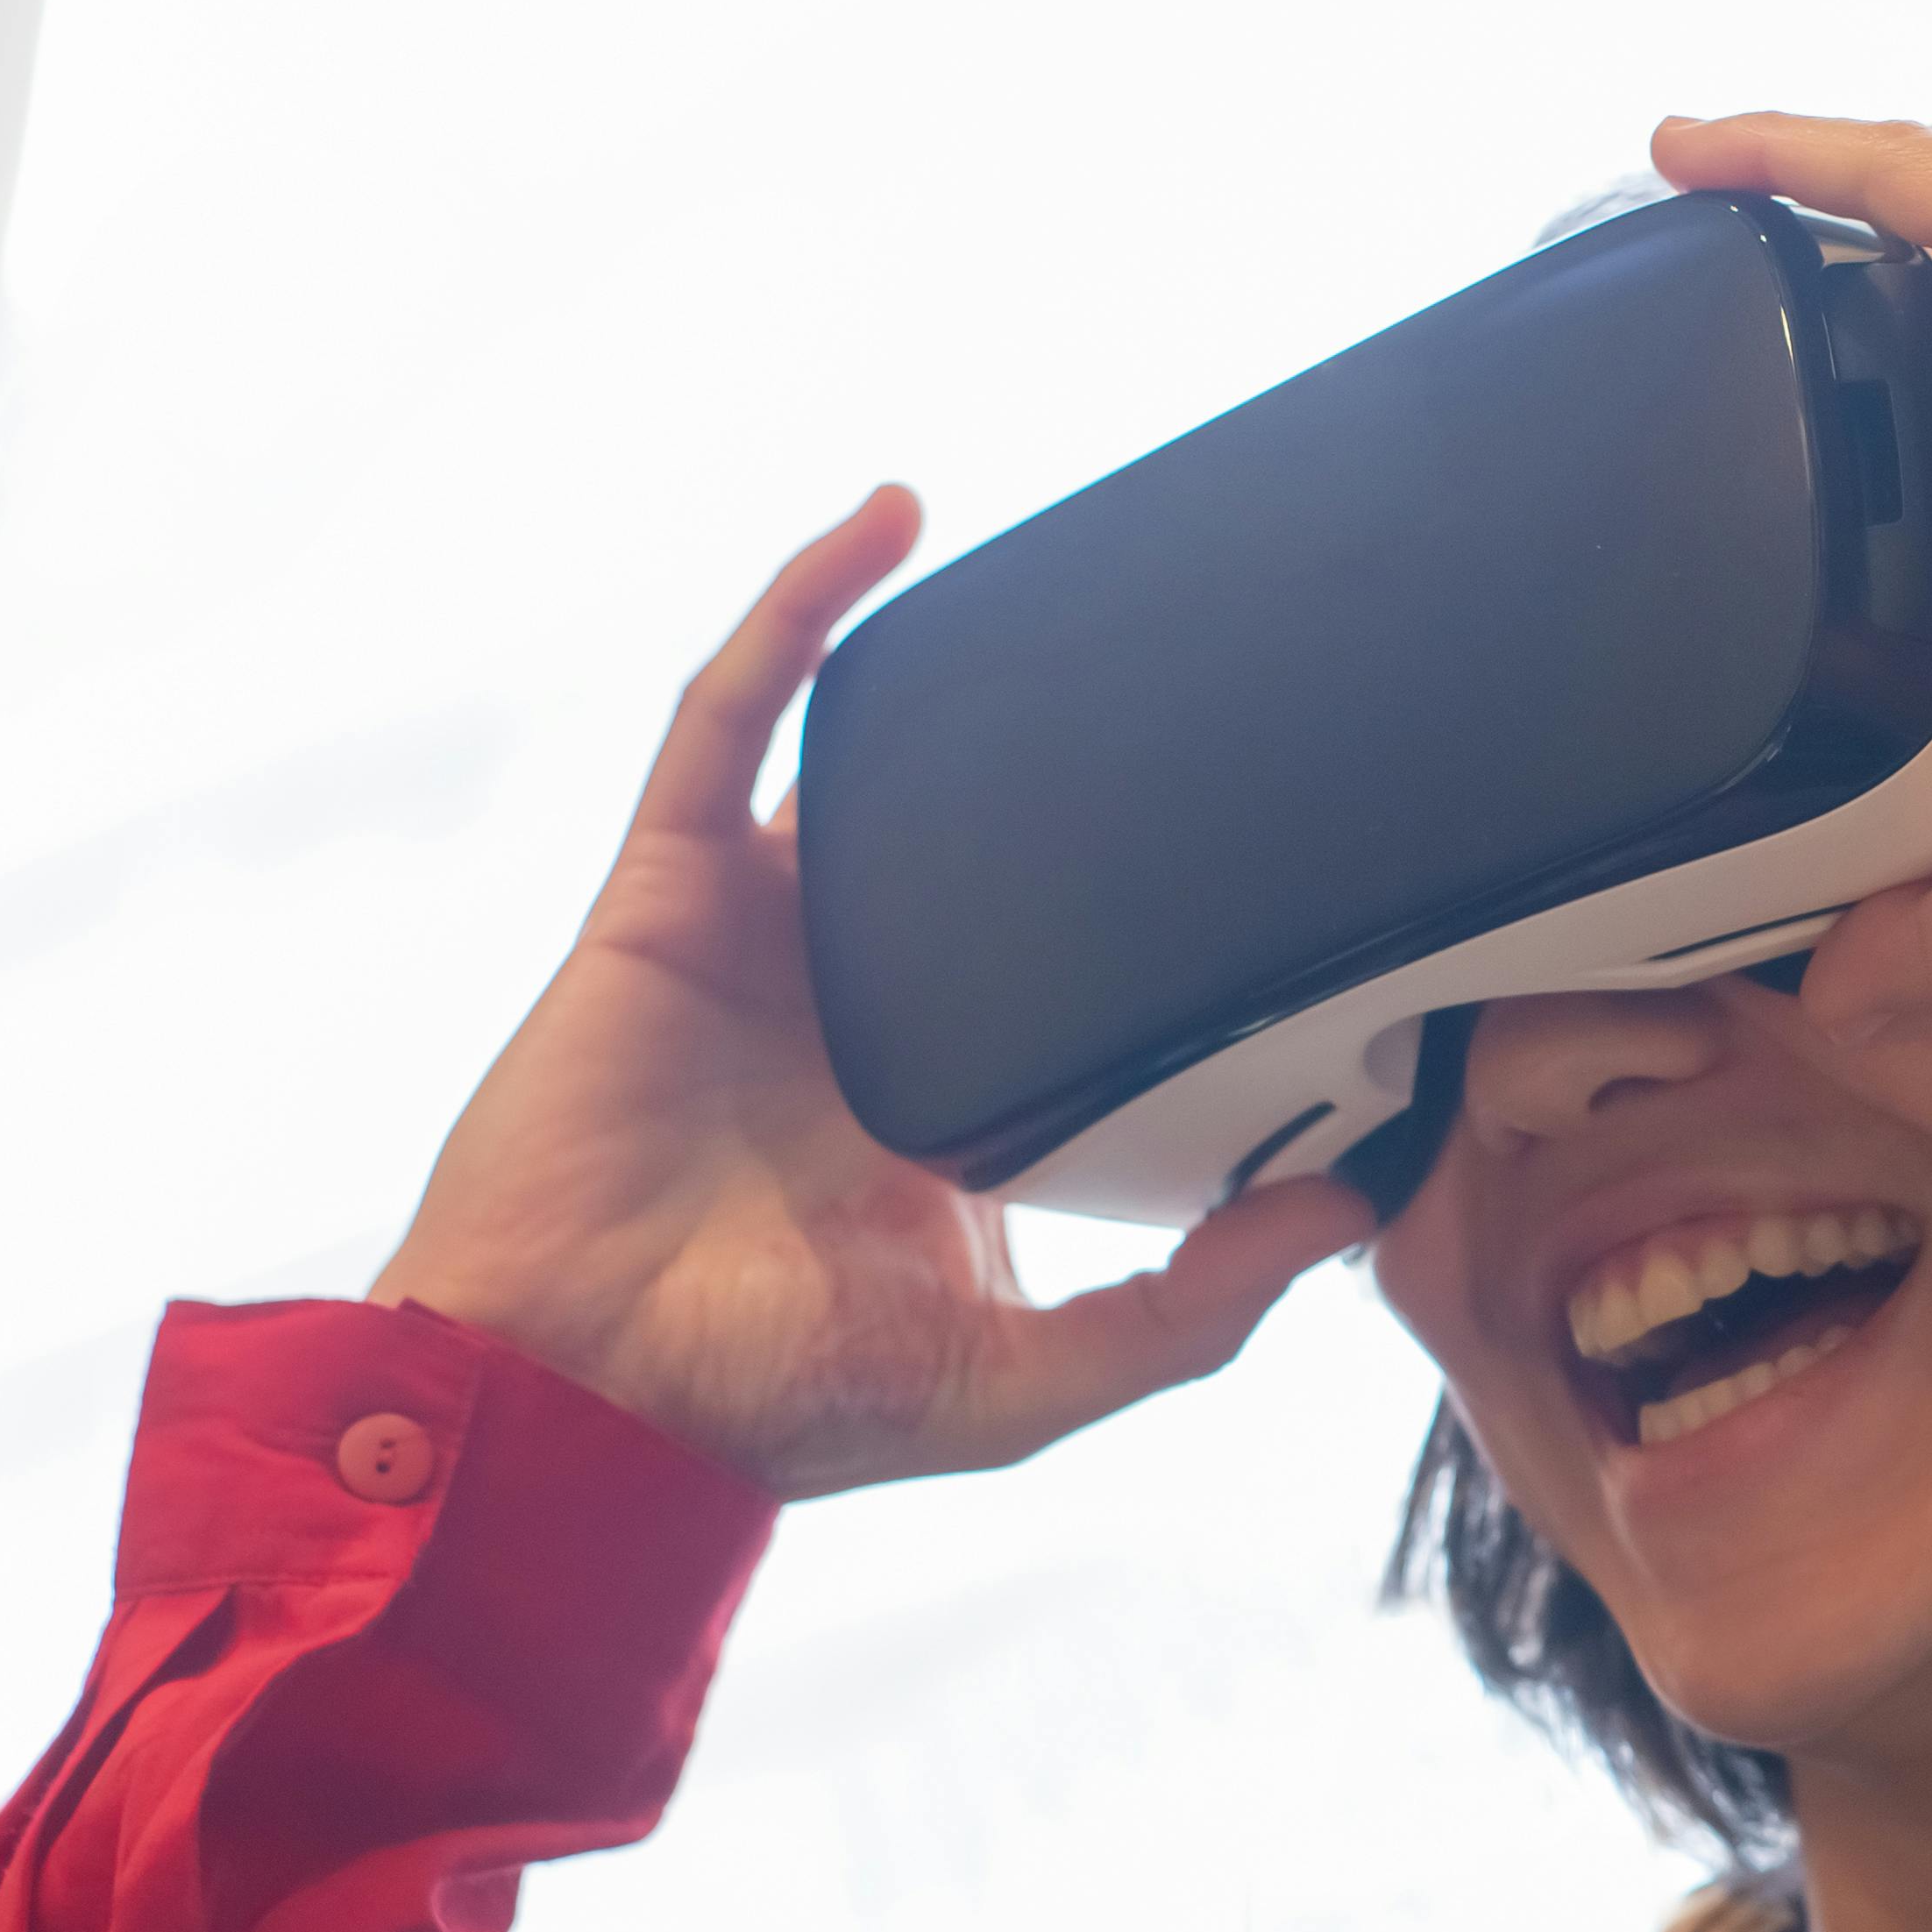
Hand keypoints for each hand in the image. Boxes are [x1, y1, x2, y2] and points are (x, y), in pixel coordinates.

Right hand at [371, 491, 1369, 1495]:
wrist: (582, 1401)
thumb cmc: (776, 1406)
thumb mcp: (1030, 1379)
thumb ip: (1192, 1309)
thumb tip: (1348, 1216)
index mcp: (951, 1097)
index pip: (1075, 962)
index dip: (1160, 902)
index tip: (1289, 837)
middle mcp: (862, 1004)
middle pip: (981, 842)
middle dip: (1068, 757)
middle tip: (1201, 663)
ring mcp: (765, 936)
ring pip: (867, 759)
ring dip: (941, 655)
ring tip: (1068, 562)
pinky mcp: (670, 889)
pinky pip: (731, 716)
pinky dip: (797, 614)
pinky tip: (883, 524)